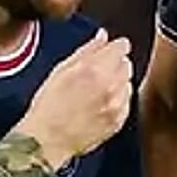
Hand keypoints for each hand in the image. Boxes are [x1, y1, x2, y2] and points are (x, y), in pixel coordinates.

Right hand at [17, 29, 132, 168]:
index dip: (115, 46)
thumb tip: (103, 36)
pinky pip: (126, 103)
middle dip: (115, 64)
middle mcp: (110, 86)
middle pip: (127, 64)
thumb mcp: (62, 70)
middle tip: (97, 72)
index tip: (110, 49)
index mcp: (95, 69)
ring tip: (96, 91)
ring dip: (117, 82)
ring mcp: (117, 106)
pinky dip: (118, 100)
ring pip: (128, 83)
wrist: (48, 140)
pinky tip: (100, 104)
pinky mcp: (119, 121)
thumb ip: (87, 50)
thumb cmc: (49, 106)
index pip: (121, 47)